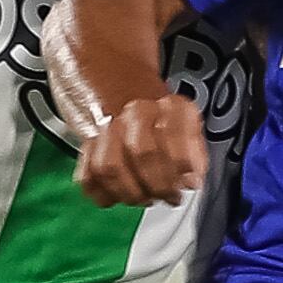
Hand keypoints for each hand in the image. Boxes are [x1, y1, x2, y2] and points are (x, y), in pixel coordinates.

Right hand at [76, 94, 207, 204]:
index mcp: (170, 107)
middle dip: (156, 185)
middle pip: (142, 153)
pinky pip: (88, 176)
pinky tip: (117, 196)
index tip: (186, 185)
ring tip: (143, 198)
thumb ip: (194, 154)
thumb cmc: (160, 116)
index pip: (175, 139)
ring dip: (129, 192)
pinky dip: (102, 194)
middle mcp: (137, 112)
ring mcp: (108, 126)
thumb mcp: (189, 127)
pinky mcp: (88, 143)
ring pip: (110, 167)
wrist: (122, 84)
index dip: (181, 169)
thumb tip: (191, 181)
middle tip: (166, 196)